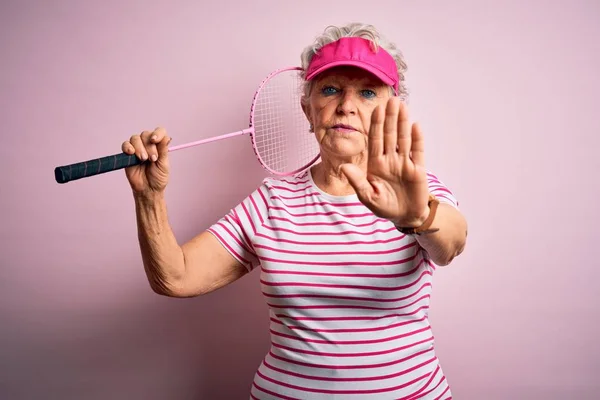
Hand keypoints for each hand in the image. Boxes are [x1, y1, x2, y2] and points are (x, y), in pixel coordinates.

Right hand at [121, 127, 170, 195]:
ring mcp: (137, 148)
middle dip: (149, 146)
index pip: (159, 131)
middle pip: (146, 134)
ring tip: (143, 159)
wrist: (148, 189)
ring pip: (135, 138)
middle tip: (152, 159)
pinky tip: (131, 153)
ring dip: (139, 148)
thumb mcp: (164, 164)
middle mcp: (148, 144)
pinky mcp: (127, 154)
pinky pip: (125, 145)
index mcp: (159, 145)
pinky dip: (128, 147)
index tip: (155, 140)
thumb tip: (166, 137)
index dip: (157, 133)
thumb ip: (163, 150)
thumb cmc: (158, 177)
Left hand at [340, 97, 430, 226]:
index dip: (376, 124)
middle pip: (389, 135)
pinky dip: (417, 139)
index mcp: (376, 164)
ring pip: (403, 139)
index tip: (376, 109)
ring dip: (403, 123)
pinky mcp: (417, 169)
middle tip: (392, 100)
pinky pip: (417, 151)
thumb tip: (343, 167)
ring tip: (402, 106)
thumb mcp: (367, 196)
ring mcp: (404, 163)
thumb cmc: (384, 206)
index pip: (375, 140)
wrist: (405, 216)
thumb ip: (357, 181)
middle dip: (390, 118)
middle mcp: (390, 160)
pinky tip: (415, 125)